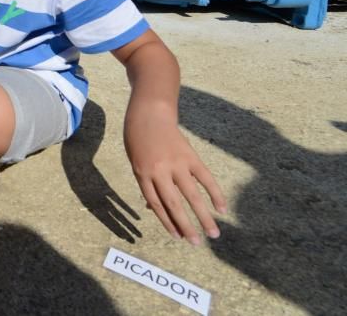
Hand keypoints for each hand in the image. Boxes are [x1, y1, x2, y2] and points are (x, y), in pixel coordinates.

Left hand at [124, 107, 226, 244]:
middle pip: (174, 205)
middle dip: (186, 226)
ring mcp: (177, 164)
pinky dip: (215, 193)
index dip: (167, 223)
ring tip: (214, 234)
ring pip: (192, 195)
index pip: (157, 205)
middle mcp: (160, 171)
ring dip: (204, 216)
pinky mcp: (191, 156)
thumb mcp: (135, 162)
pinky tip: (222, 208)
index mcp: (143, 174)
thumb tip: (154, 209)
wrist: (149, 113)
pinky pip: (205, 178)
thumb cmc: (138, 139)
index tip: (178, 237)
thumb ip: (146, 183)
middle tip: (197, 244)